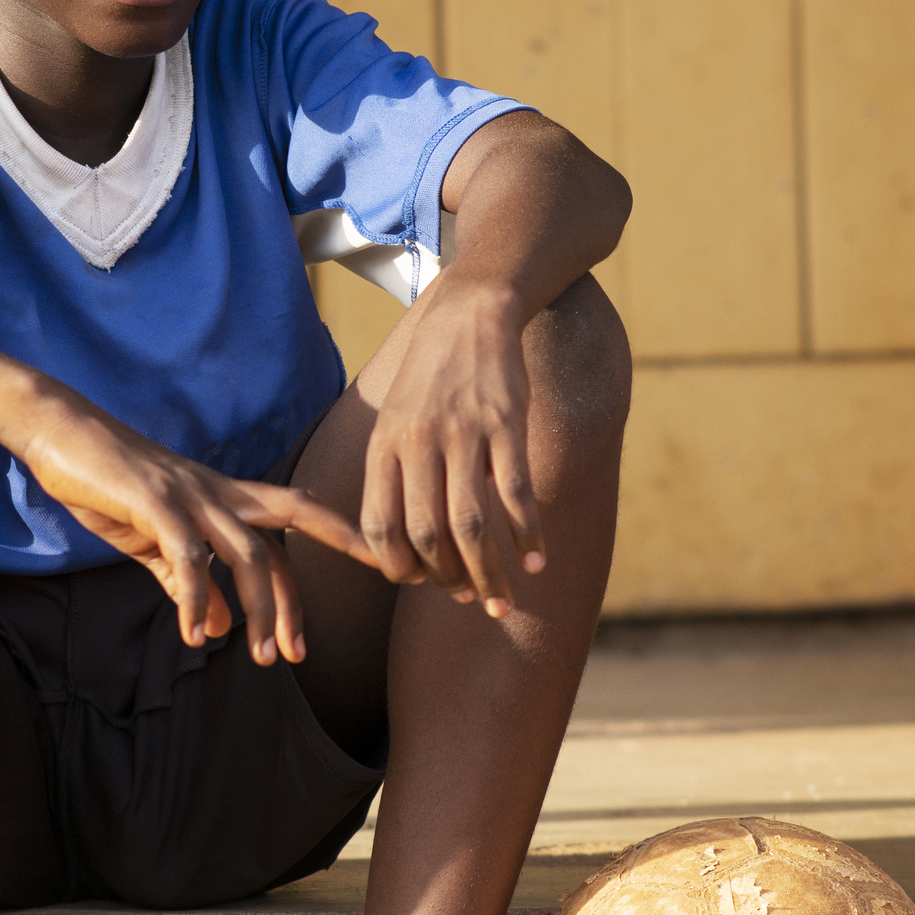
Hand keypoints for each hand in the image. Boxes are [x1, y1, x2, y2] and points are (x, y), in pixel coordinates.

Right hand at [16, 396, 372, 665]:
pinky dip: (194, 599)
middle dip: (323, 569)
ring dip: (262, 608)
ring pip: (249, 551)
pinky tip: (193, 635)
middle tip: (312, 648)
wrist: (57, 433)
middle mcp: (219, 490)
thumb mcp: (153, 543)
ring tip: (266, 659)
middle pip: (295, 519)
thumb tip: (214, 628)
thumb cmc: (107, 485)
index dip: (339, 541)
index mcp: (223, 495)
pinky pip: (188, 556)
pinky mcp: (155, 501)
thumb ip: (186, 584)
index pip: (294, 520)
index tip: (378, 571)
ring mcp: (190, 492)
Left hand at [360, 276, 545, 617]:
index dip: (397, 565)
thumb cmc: (430, 379)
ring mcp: (464, 434)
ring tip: (501, 601)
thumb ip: (393, 475)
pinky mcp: (507, 424)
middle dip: (447, 579)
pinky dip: (527, 536)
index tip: (418, 581)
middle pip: (427, 533)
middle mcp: (418, 442)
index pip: (380, 525)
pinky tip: (535, 563)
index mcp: (384, 445)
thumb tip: (404, 547)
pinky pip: (516, 495)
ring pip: (471, 524)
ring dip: (488, 572)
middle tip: (468, 598)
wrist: (470, 313)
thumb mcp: (394, 420)